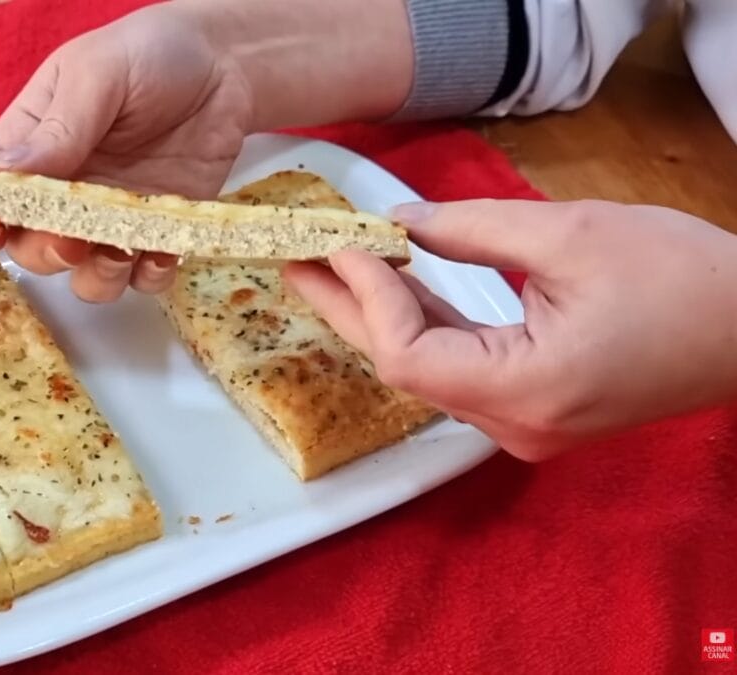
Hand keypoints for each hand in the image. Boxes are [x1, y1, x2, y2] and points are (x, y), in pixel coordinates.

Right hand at [0, 4, 253, 301]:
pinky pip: (143, 277)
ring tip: (123, 250)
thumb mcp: (96, 75)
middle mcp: (62, 190)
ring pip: (83, 275)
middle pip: (29, 247)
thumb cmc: (150, 53)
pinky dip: (150, 276)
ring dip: (97, 277)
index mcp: (30, 145)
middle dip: (45, 253)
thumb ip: (55, 130)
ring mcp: (109, 215)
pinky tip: (166, 251)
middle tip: (73, 239)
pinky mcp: (156, 231)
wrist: (227, 64)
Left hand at [283, 199, 736, 460]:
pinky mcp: (534, 410)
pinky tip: (394, 285)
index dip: (366, 300)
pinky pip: (460, 370)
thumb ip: (471, 231)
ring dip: (383, 315)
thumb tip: (397, 224)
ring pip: (428, 371)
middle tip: (297, 260)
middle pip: (405, 370)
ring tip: (330, 267)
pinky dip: (427, 326)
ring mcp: (524, 426)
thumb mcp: (571, 235)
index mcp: (528, 391)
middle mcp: (516, 426)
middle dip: (350, 309)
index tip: (342, 244)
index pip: (408, 357)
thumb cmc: (681, 278)